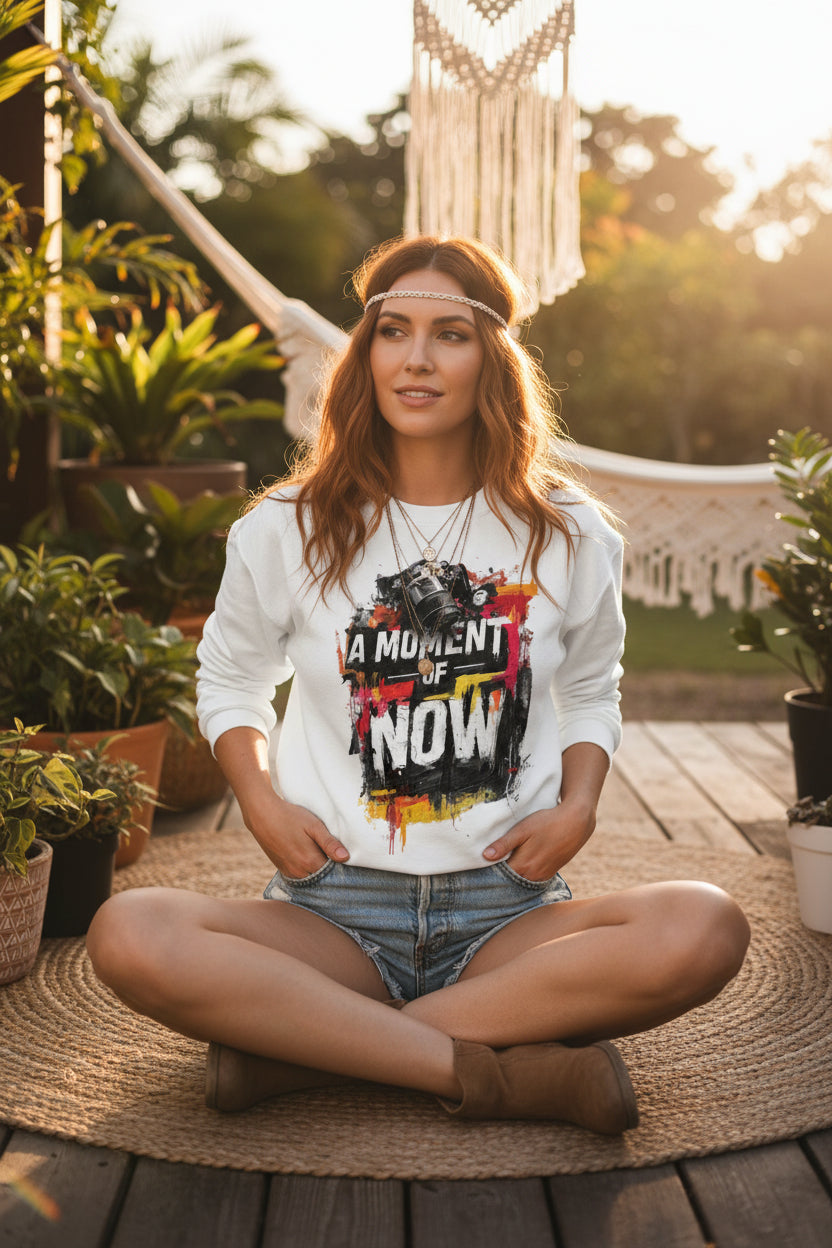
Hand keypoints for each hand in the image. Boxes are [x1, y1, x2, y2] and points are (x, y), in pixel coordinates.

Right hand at [242, 789, 348, 878]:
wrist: (262, 815)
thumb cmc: (290, 817)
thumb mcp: (313, 825)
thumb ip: (329, 843)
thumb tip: (345, 857)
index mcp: (310, 861)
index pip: (333, 873)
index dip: (340, 865)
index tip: (345, 857)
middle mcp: (299, 871)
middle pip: (322, 878)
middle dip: (330, 870)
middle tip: (334, 855)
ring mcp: (289, 872)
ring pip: (311, 878)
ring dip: (318, 871)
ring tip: (322, 855)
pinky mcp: (282, 869)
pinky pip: (300, 876)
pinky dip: (307, 871)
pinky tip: (309, 858)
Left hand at [482, 799, 596, 880]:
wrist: (576, 822)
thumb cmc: (548, 822)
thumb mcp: (523, 829)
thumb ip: (504, 844)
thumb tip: (485, 856)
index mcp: (523, 866)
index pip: (499, 875)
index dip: (489, 869)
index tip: (481, 863)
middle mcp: (533, 875)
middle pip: (510, 879)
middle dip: (500, 873)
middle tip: (491, 861)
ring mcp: (543, 875)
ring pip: (521, 878)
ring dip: (513, 872)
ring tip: (506, 860)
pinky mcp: (551, 872)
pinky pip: (532, 876)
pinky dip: (525, 872)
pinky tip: (522, 861)